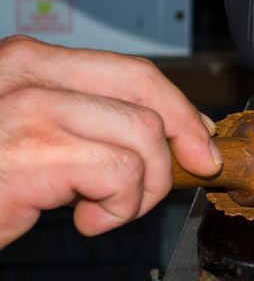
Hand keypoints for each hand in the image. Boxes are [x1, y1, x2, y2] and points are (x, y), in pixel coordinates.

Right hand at [0, 35, 220, 248]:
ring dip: (143, 186)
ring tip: (110, 206)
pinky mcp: (32, 155)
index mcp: (32, 62)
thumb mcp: (38, 131)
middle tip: (190, 171)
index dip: (179, 106)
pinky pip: (121, 175)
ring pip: (143, 136)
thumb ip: (91, 120)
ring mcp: (29, 111)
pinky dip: (118, 209)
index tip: (199, 138)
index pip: (134, 71)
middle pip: (147, 91)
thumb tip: (168, 134)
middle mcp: (29, 74)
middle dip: (183, 138)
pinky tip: (84, 218)